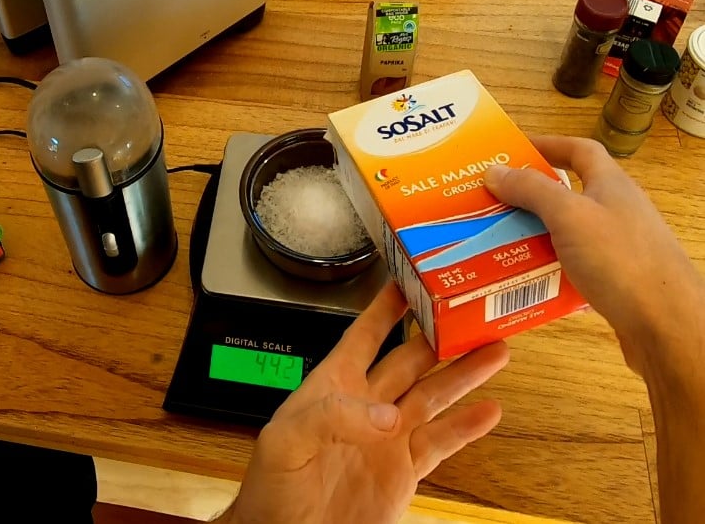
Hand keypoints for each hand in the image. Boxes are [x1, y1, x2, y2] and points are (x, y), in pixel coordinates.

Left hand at [227, 282, 508, 523]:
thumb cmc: (273, 486)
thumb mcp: (287, 439)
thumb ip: (332, 415)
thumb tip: (388, 415)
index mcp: (334, 386)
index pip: (365, 336)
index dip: (387, 308)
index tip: (410, 281)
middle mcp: (367, 404)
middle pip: (411, 360)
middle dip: (441, 337)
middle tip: (471, 314)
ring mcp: (389, 436)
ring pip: (434, 395)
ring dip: (464, 374)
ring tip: (494, 351)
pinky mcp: (405, 469)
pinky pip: (442, 442)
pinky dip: (467, 427)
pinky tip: (489, 412)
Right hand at [484, 135, 703, 375]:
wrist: (664, 323)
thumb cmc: (618, 259)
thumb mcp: (569, 216)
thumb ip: (532, 191)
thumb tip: (494, 170)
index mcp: (610, 185)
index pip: (579, 150)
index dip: (547, 145)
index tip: (512, 151)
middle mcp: (616, 210)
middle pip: (569, 194)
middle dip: (530, 197)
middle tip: (492, 205)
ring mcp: (617, 246)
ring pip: (567, 232)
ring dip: (535, 235)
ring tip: (499, 243)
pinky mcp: (614, 279)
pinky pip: (572, 265)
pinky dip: (548, 268)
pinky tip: (527, 279)